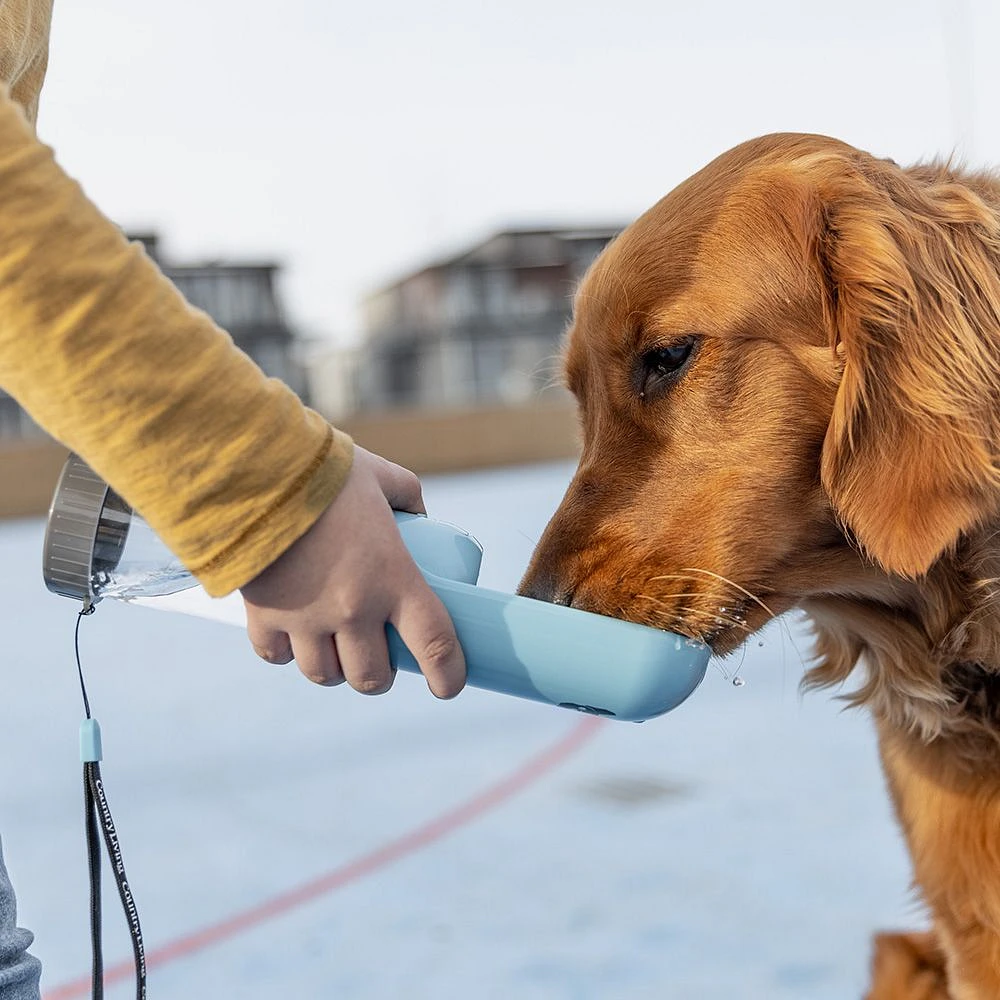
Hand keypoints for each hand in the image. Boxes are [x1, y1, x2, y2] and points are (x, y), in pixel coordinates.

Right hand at [240, 446, 465, 696]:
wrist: (256, 471)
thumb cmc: (325, 470)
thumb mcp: (382, 477)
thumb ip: (407, 496)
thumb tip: (421, 516)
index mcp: (394, 578)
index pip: (435, 645)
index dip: (448, 676)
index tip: (448, 685)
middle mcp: (353, 608)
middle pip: (373, 677)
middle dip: (380, 676)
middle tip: (380, 658)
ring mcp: (307, 618)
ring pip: (326, 674)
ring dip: (335, 669)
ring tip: (336, 649)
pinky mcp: (264, 616)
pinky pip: (277, 656)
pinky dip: (286, 652)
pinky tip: (293, 636)